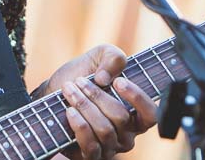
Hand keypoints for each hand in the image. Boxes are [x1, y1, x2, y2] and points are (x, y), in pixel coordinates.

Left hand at [37, 44, 156, 158]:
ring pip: (105, 130)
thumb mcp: (100, 55)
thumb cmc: (84, 74)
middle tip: (80, 81)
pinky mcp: (90, 155)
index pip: (150, 115)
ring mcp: (109, 147)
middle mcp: (126, 135)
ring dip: (84, 106)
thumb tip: (106, 78)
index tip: (118, 81)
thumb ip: (113, 57)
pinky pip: (91, 146)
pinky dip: (79, 126)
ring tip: (70, 91)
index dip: (137, 99)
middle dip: (98, 96)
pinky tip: (70, 111)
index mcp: (136, 114)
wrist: (54, 92)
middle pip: (121, 118)